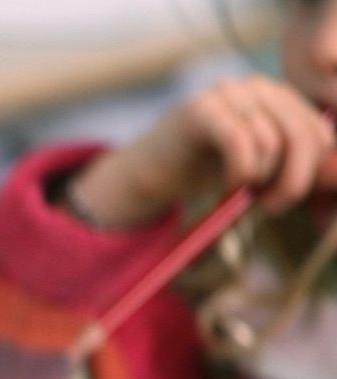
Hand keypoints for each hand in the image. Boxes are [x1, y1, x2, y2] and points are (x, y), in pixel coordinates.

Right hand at [68, 75, 336, 227]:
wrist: (145, 176)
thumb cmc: (204, 172)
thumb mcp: (261, 169)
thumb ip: (297, 167)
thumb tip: (336, 172)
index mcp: (276, 96)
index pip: (318, 131)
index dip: (310, 172)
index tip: (285, 200)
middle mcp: (255, 86)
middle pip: (302, 135)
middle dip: (294, 181)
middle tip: (272, 208)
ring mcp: (227, 93)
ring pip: (272, 143)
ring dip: (260, 179)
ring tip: (239, 193)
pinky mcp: (201, 109)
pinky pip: (241, 143)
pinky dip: (241, 173)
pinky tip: (229, 187)